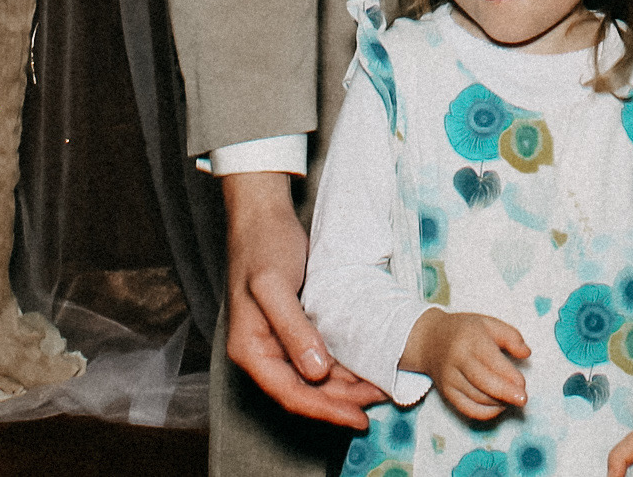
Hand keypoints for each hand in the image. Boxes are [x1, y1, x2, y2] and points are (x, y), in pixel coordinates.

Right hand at [221, 170, 388, 425]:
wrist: (263, 214)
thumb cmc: (263, 245)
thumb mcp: (273, 285)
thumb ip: (293, 329)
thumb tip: (316, 373)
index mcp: (250, 349)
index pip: (290, 394)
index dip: (325, 410)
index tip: (357, 417)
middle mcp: (263, 352)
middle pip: (305, 391)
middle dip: (342, 401)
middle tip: (381, 399)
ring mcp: (279, 341)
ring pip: (314, 378)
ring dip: (345, 386)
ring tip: (380, 387)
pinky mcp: (295, 327)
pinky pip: (318, 356)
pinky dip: (341, 364)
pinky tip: (364, 364)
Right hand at [400, 308, 531, 423]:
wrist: (430, 340)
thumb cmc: (465, 330)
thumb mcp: (488, 323)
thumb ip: (511, 336)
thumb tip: (527, 353)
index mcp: (470, 339)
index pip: (491, 361)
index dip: (508, 375)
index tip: (523, 383)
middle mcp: (457, 360)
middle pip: (483, 382)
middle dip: (506, 393)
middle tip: (523, 399)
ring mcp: (450, 379)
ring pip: (477, 398)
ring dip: (498, 402)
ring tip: (513, 398)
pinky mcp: (447, 394)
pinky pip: (468, 409)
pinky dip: (486, 412)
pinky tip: (499, 406)